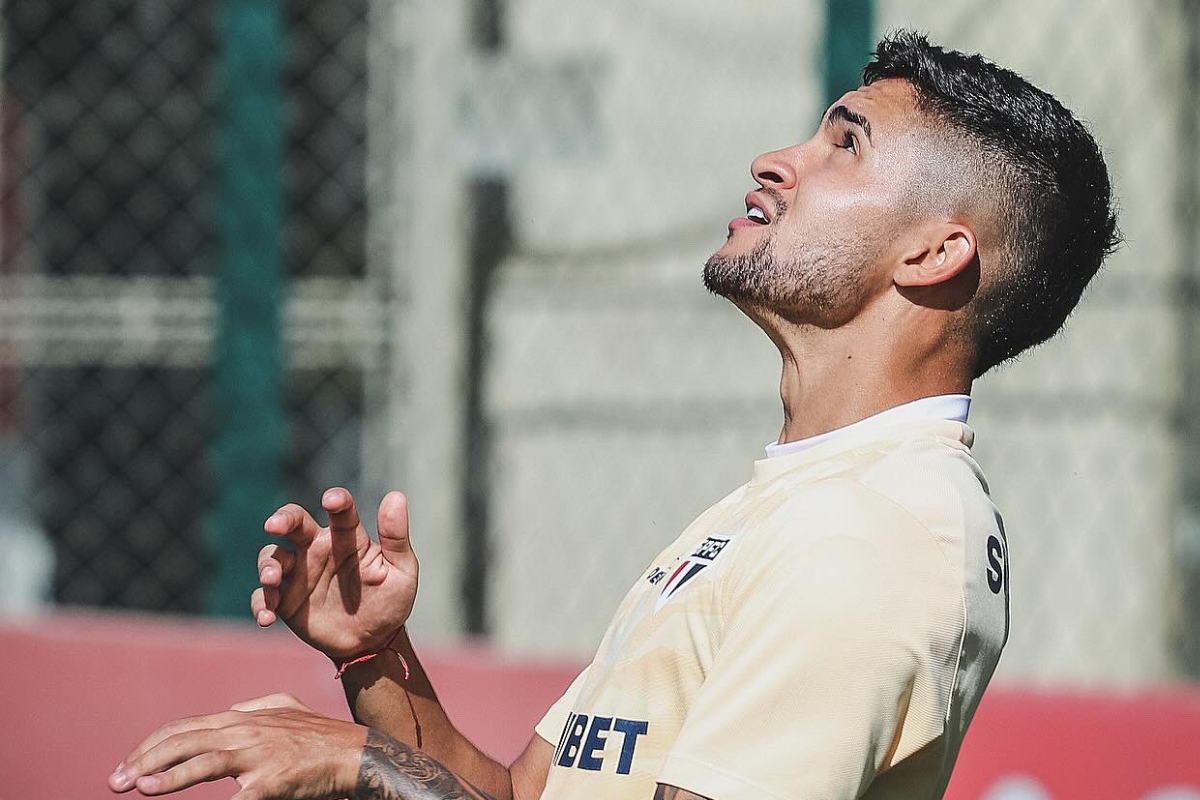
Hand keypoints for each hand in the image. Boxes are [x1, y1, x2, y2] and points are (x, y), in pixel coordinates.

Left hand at [108, 695, 365, 799]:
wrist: (355, 754)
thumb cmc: (320, 736)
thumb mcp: (286, 708)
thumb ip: (256, 706)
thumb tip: (230, 710)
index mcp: (242, 718)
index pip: (183, 728)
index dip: (150, 746)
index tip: (126, 766)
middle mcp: (244, 731)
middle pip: (183, 741)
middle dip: (144, 760)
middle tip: (115, 782)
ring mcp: (258, 755)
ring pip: (203, 761)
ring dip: (167, 775)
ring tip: (139, 786)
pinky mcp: (271, 781)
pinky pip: (236, 797)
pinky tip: (183, 797)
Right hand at [253, 488, 417, 658]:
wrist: (373, 642)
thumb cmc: (389, 601)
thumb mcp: (401, 570)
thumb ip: (396, 536)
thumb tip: (395, 496)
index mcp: (347, 538)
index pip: (341, 511)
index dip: (337, 501)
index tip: (332, 500)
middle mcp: (317, 550)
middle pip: (294, 523)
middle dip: (282, 519)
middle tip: (273, 525)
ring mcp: (298, 574)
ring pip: (271, 557)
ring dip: (267, 566)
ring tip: (272, 579)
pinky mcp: (285, 600)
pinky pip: (263, 597)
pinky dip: (260, 604)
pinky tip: (268, 618)